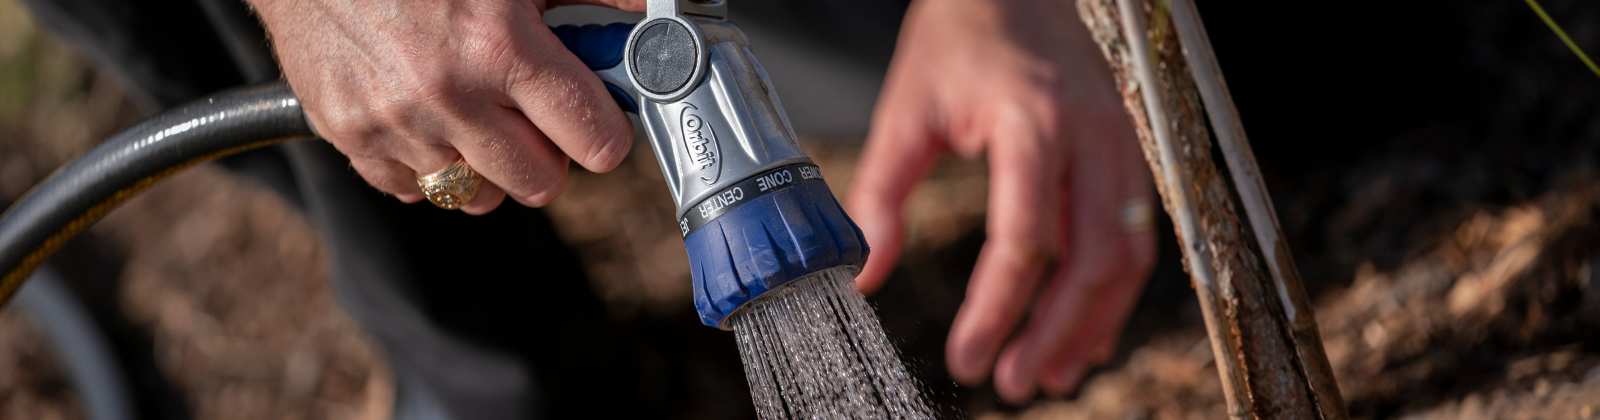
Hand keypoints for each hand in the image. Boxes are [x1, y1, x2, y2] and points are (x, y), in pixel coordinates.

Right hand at [248, 0, 645, 212]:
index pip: (593, 140)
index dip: (605, 132)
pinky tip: (429, 119)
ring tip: (479, 113)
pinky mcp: (349, 135)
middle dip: (551, 155)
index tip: (598, 119)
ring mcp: (395, 122)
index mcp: (500, 46)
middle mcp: (449, 95)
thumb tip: (650, 18)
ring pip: (477, 196)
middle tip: (537, 115)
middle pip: (540, 184)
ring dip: (489, 164)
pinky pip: (413, 191)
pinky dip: (428, 166)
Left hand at [845, 0, 1155, 402]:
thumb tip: (863, 272)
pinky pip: (1135, 235)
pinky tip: (1084, 328)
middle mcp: (1089, 137)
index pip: (1025, 241)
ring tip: (1053, 373)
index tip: (966, 357)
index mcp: (1031, 124)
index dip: (995, 311)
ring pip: (1125, 256)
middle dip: (1052, 334)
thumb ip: (882, 191)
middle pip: (1089, 261)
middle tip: (1012, 383)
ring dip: (1092, 323)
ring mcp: (1118, 144)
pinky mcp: (1126, 152)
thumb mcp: (907, 108)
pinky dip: (1112, 290)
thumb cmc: (959, 33)